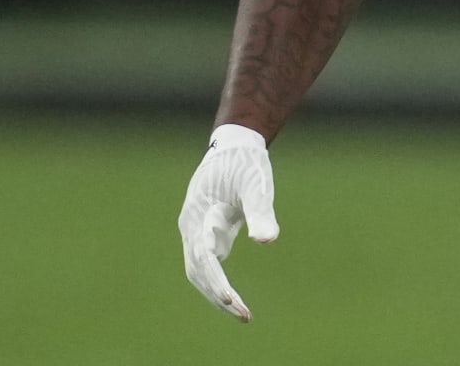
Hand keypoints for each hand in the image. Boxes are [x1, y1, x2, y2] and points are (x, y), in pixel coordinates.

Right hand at [178, 124, 278, 320]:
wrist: (235, 144)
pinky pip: (207, 264)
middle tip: (244, 315)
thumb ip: (261, 211)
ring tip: (242, 312)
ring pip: (199, 270)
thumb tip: (267, 241)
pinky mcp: (205, 232)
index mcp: (199, 214)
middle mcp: (192, 225)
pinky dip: (218, 282)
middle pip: (197, 271)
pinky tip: (233, 298)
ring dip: (216, 292)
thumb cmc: (246, 163)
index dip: (216, 281)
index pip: (203, 257)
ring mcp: (196, 229)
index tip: (231, 300)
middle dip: (217, 295)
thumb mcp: (257, 184)